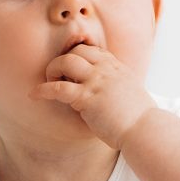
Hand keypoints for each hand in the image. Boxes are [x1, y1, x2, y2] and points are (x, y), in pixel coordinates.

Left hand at [28, 43, 155, 149]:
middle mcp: (106, 70)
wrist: (145, 130)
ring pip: (66, 62)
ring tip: (48, 81)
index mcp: (118, 68)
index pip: (93, 50)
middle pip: (77, 51)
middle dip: (63, 60)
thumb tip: (114, 97)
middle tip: (58, 76)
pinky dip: (43, 90)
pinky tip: (34, 95)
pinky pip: (58, 88)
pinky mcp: (87, 98)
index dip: (79, 56)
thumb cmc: (141, 120)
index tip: (73, 69)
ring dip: (53, 69)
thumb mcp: (133, 95)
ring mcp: (96, 82)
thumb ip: (120, 89)